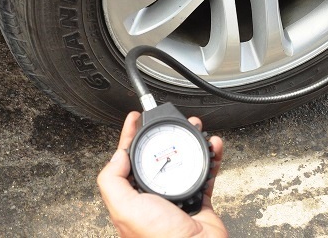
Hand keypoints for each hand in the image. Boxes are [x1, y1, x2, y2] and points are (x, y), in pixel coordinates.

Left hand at [97, 112, 226, 237]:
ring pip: (184, 161)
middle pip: (158, 156)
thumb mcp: (125, 208)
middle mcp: (154, 196)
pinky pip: (207, 172)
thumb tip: (117, 155)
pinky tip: (213, 147)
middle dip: (166, 135)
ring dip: (191, 143)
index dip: (130, 136)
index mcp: (132, 198)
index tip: (135, 119)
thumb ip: (113, 181)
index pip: (127, 159)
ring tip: (196, 129)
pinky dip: (212, 158)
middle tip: (172, 121)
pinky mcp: (199, 199)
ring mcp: (177, 197)